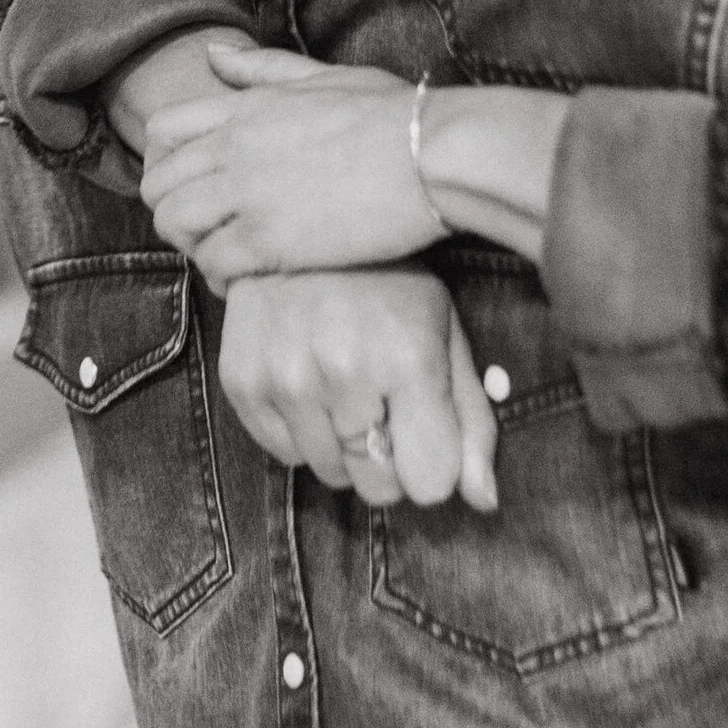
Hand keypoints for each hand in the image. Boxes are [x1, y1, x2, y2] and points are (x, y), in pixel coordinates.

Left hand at [140, 41, 441, 286]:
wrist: (437, 154)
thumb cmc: (398, 115)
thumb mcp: (329, 76)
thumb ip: (265, 69)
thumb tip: (212, 54)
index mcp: (248, 107)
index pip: (163, 132)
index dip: (167, 166)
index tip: (195, 189)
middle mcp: (236, 146)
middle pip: (158, 185)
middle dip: (174, 213)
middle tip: (210, 232)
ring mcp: (249, 192)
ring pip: (175, 226)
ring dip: (194, 247)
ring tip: (227, 259)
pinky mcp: (271, 239)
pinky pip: (213, 264)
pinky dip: (222, 279)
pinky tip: (248, 283)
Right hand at [217, 271, 499, 511]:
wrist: (300, 225)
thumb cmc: (390, 285)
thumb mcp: (445, 335)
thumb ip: (471, 422)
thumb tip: (485, 502)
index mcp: (407, 359)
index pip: (428, 484)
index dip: (431, 464)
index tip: (425, 432)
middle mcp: (342, 373)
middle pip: (377, 488)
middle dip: (389, 459)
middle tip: (384, 405)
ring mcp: (285, 378)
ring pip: (330, 475)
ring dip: (343, 444)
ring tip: (345, 385)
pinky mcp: (242, 382)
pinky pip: (285, 455)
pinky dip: (302, 432)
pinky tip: (309, 381)